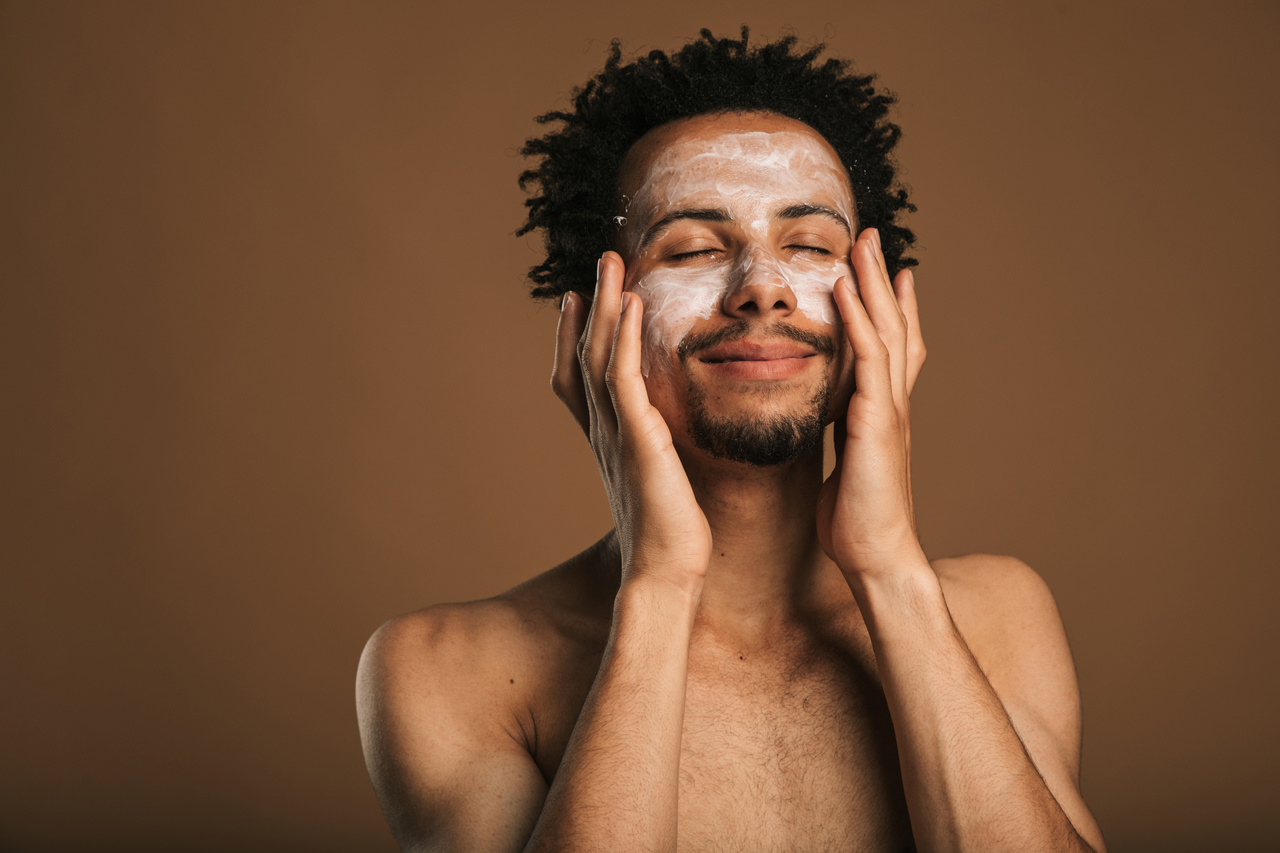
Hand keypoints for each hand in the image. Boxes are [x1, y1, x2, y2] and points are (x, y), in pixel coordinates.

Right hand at [552, 252, 711, 593]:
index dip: (573, 336)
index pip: (578, 378)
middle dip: (590, 306)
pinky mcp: (637, 439)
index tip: (578, 300)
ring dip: (605, 305)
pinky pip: (622, 377)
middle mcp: (602, 433)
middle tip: (600, 263)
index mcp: (607, 442)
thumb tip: (674, 444)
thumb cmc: (673, 536)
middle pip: (583, 355)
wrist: (668, 573)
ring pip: (597, 356)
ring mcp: (614, 434)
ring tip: (611, 263)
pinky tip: (633, 305)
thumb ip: (659, 455)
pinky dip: (623, 338)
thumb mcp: (662, 484)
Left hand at [816, 228, 927, 581]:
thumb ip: (839, 438)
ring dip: (872, 283)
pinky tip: (845, 287)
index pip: (890, 350)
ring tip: (861, 244)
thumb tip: (827, 425)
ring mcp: (888, 408)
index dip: (887, 310)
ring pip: (885, 330)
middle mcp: (891, 403)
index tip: (881, 275)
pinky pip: (868, 356)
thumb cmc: (854, 521)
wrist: (875, 556)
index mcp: (880, 414)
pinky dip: (857, 317)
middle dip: (882, 281)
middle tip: (873, 239)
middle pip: (894, 327)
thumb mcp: (841, 466)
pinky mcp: (876, 419)